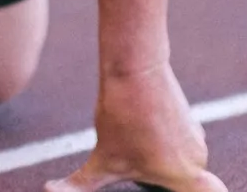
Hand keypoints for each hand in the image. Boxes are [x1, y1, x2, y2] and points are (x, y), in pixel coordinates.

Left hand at [44, 62, 226, 191]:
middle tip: (137, 158)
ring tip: (136, 142)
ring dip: (160, 159)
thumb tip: (48, 190)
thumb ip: (82, 185)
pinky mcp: (187, 119)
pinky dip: (161, 140)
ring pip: (178, 161)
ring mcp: (196, 138)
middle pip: (183, 183)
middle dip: (163, 180)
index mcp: (185, 178)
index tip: (188, 187)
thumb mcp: (102, 158)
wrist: (133, 65)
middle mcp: (198, 161)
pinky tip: (140, 129)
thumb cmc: (121, 114)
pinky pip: (176, 141)